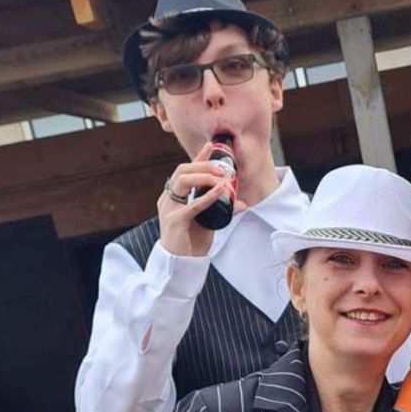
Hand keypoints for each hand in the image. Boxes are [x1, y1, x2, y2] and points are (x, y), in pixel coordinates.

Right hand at [157, 139, 245, 257]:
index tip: (212, 146)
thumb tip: (242, 203)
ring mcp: (169, 209)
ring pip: (183, 181)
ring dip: (204, 177)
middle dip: (203, 165)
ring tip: (222, 179)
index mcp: (173, 197)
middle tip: (223, 168)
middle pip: (182, 171)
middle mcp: (168, 200)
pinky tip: (219, 192)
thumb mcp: (209, 221)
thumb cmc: (191, 242)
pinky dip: (206, 196)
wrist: (182, 265)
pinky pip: (192, 205)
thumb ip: (221, 209)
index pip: (184, 171)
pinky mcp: (174, 221)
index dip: (198, 157)